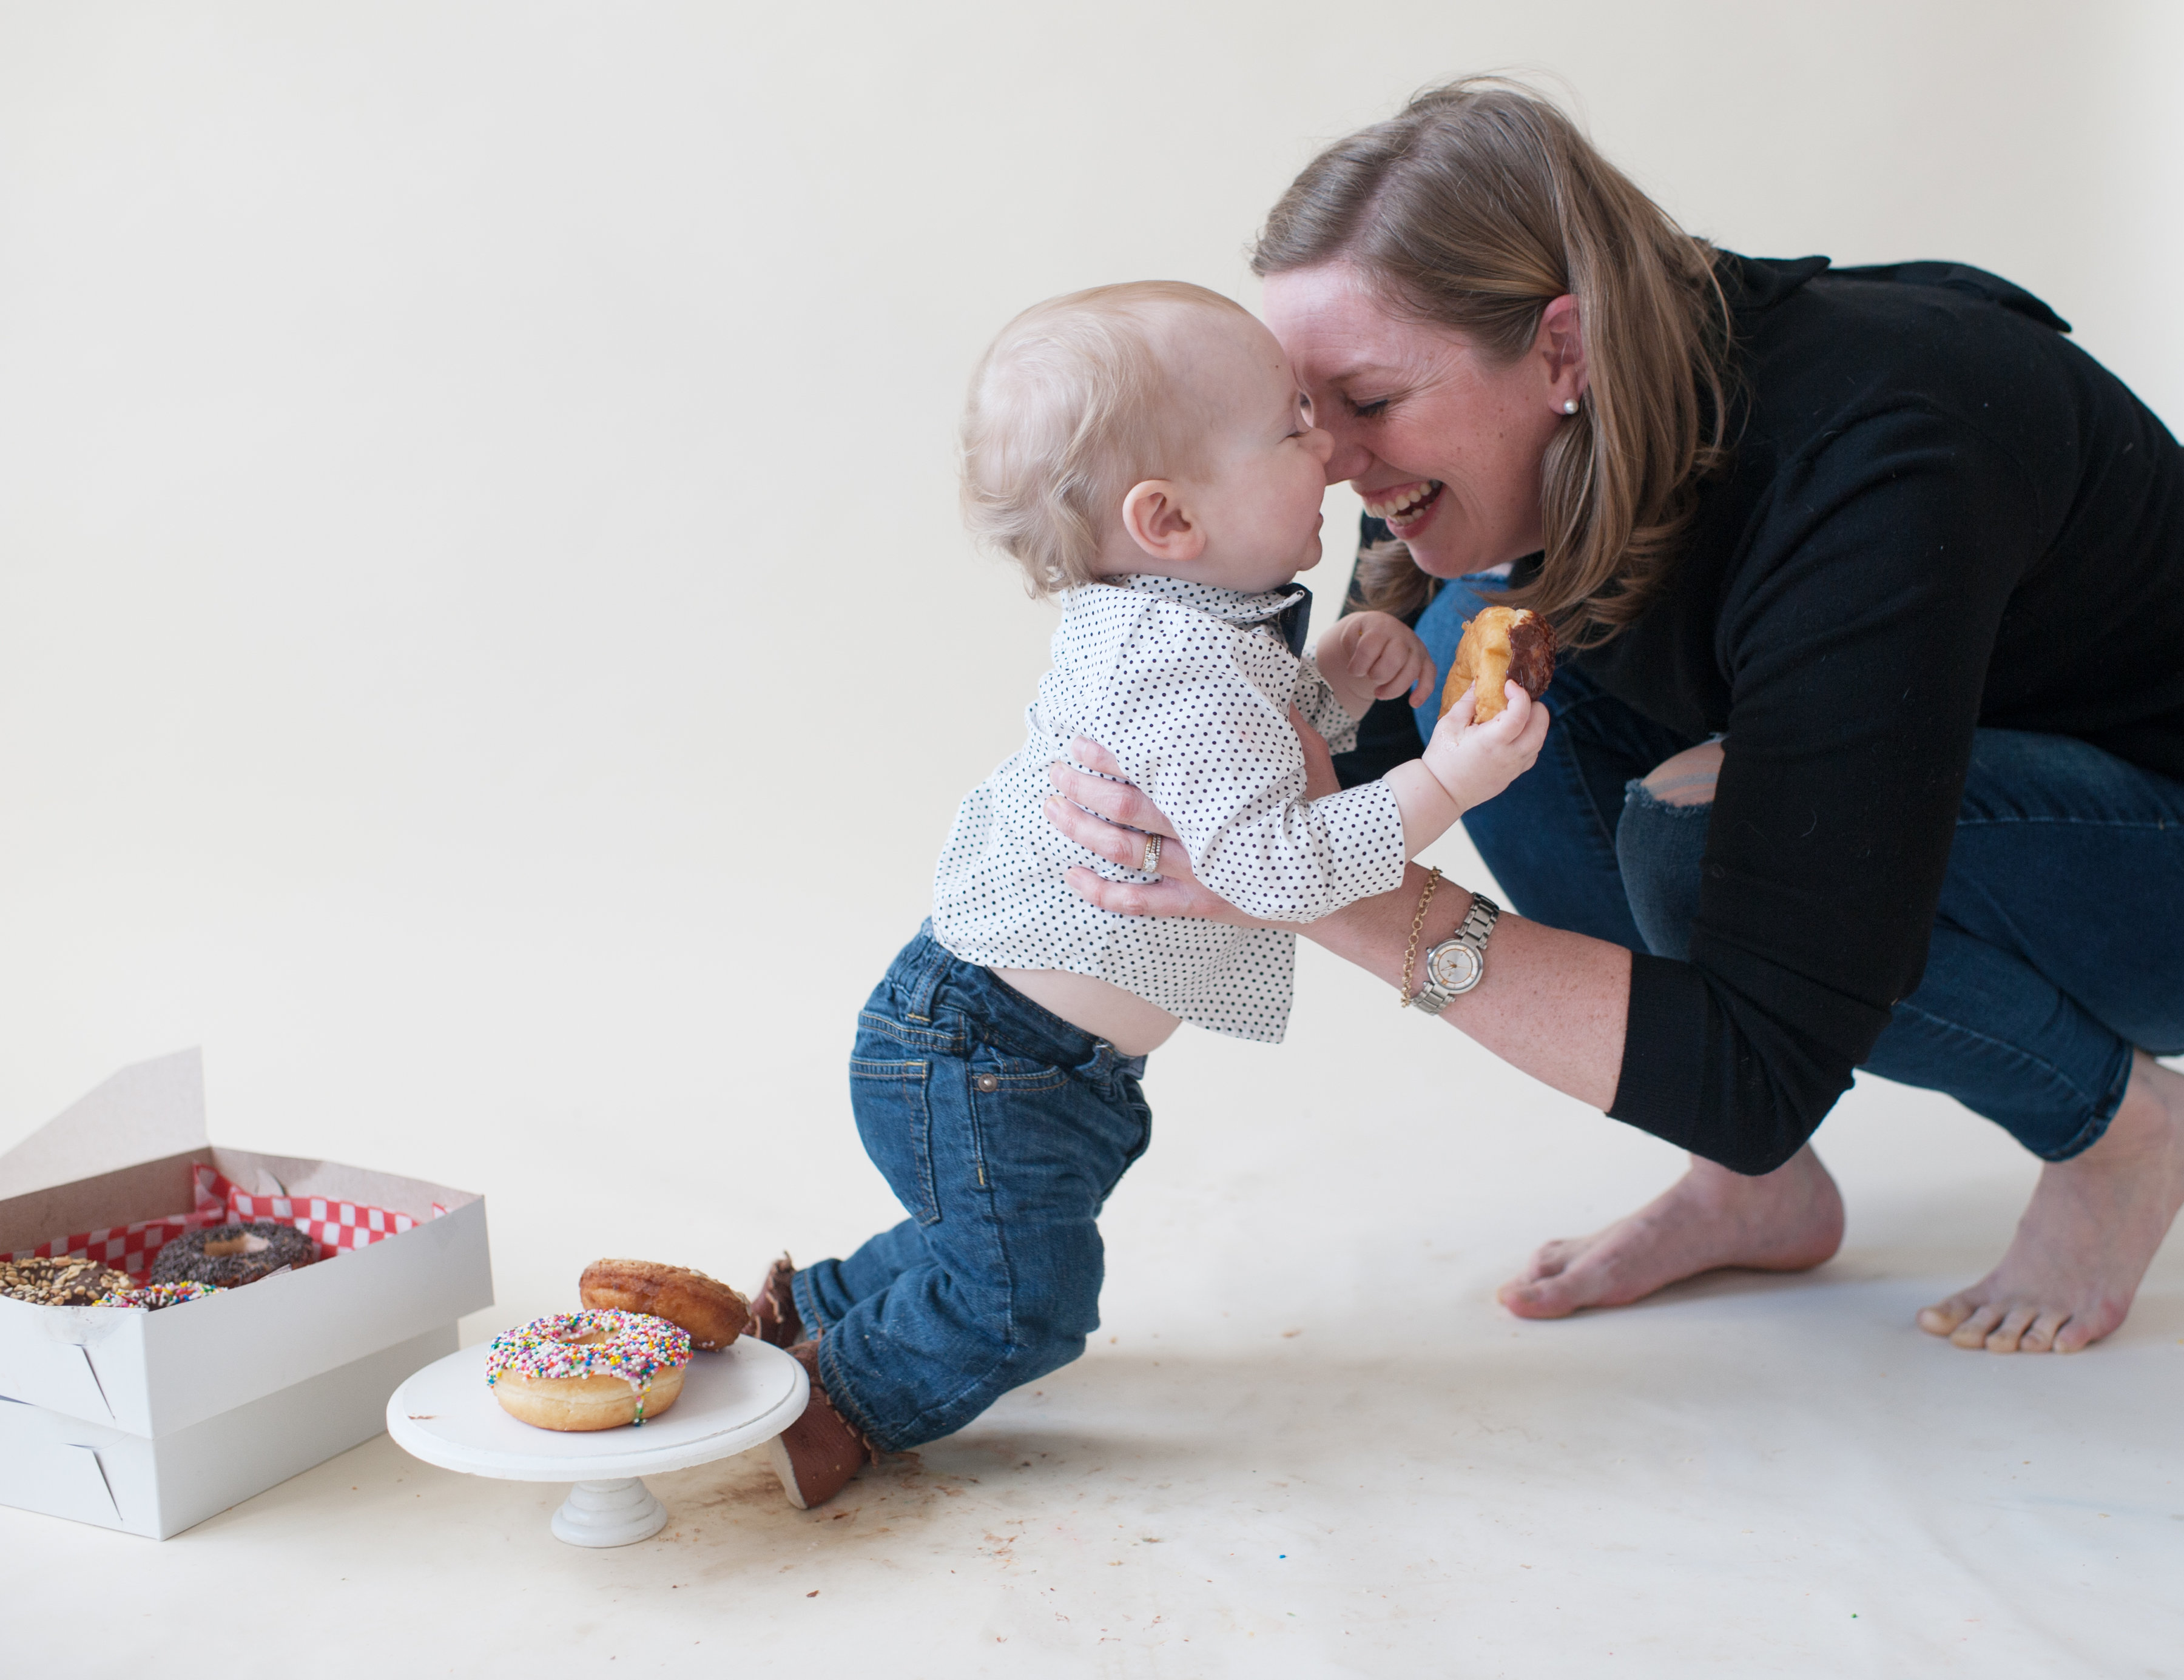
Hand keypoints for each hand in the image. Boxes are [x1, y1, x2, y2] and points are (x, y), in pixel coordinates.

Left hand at [1040, 705, 1336, 925]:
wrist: (1337, 884)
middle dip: (1085, 788)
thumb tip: (1264, 680)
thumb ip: (1282, 722)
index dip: (1113, 757)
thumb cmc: (1320, 813)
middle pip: (1127, 811)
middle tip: (1055, 769)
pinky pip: (1139, 903)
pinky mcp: (1196, 905)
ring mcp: (1196, 875)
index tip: (1083, 739)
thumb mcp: (1308, 761)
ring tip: (1050, 808)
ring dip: (1081, 831)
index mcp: (1221, 797)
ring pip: (1124, 853)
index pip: (1154, 772)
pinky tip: (1072, 876)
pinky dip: (1101, 893)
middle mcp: (1201, 837)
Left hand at [1317, 611, 1438, 712]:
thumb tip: (1358, 669)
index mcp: (1381, 626)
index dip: (1359, 664)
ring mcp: (1417, 648)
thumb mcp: (1351, 636)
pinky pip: (1429, 677)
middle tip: (1369, 677)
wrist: (1379, 629)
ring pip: (1411, 671)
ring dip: (1393, 689)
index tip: (1354, 671)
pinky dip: (1423, 692)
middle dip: (1378, 675)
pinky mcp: (1426, 661)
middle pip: (1395, 658)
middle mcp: (1402, 635)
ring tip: (1378, 694)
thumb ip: (1352, 648)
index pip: (1371, 645)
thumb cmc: (1363, 638)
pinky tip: (1413, 703)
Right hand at [1423, 681, 1549, 809]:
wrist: (1442, 792)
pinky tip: (1512, 734)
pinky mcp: (1514, 774)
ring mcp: (1514, 767)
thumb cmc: (1442, 757)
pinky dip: (1529, 738)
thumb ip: (1468, 701)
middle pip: (1541, 725)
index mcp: (1492, 741)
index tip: (1508, 685)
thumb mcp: (1449, 724)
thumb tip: (1480, 682)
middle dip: (1534, 707)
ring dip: (1533, 723)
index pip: (1521, 713)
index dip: (1520, 694)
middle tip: (1516, 701)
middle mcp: (1509, 755)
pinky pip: (1532, 752)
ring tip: (1514, 716)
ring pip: (1540, 739)